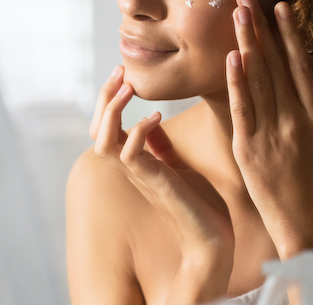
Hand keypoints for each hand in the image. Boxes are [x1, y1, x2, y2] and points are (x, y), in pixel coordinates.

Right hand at [92, 66, 233, 301]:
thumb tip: (153, 119)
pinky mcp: (154, 184)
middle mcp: (131, 167)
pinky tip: (156, 117)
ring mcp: (139, 176)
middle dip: (104, 97)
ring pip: (103, 140)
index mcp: (135, 161)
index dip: (109, 98)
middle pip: (97, 128)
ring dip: (113, 110)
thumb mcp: (179, 166)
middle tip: (119, 71)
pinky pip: (130, 155)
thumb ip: (162, 145)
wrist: (215, 241)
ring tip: (129, 88)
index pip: (107, 125)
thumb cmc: (201, 206)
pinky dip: (139, 132)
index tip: (123, 72)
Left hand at [226, 0, 312, 259]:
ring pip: (259, 80)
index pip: (301, 65)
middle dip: (261, 28)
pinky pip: (243, 109)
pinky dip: (238, 82)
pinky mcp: (250, 149)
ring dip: (247, 43)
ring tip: (236, 14)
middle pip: (276, 65)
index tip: (279, 6)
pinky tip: (232, 57)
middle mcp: (298, 120)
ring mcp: (274, 133)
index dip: (289, 34)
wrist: (308, 225)